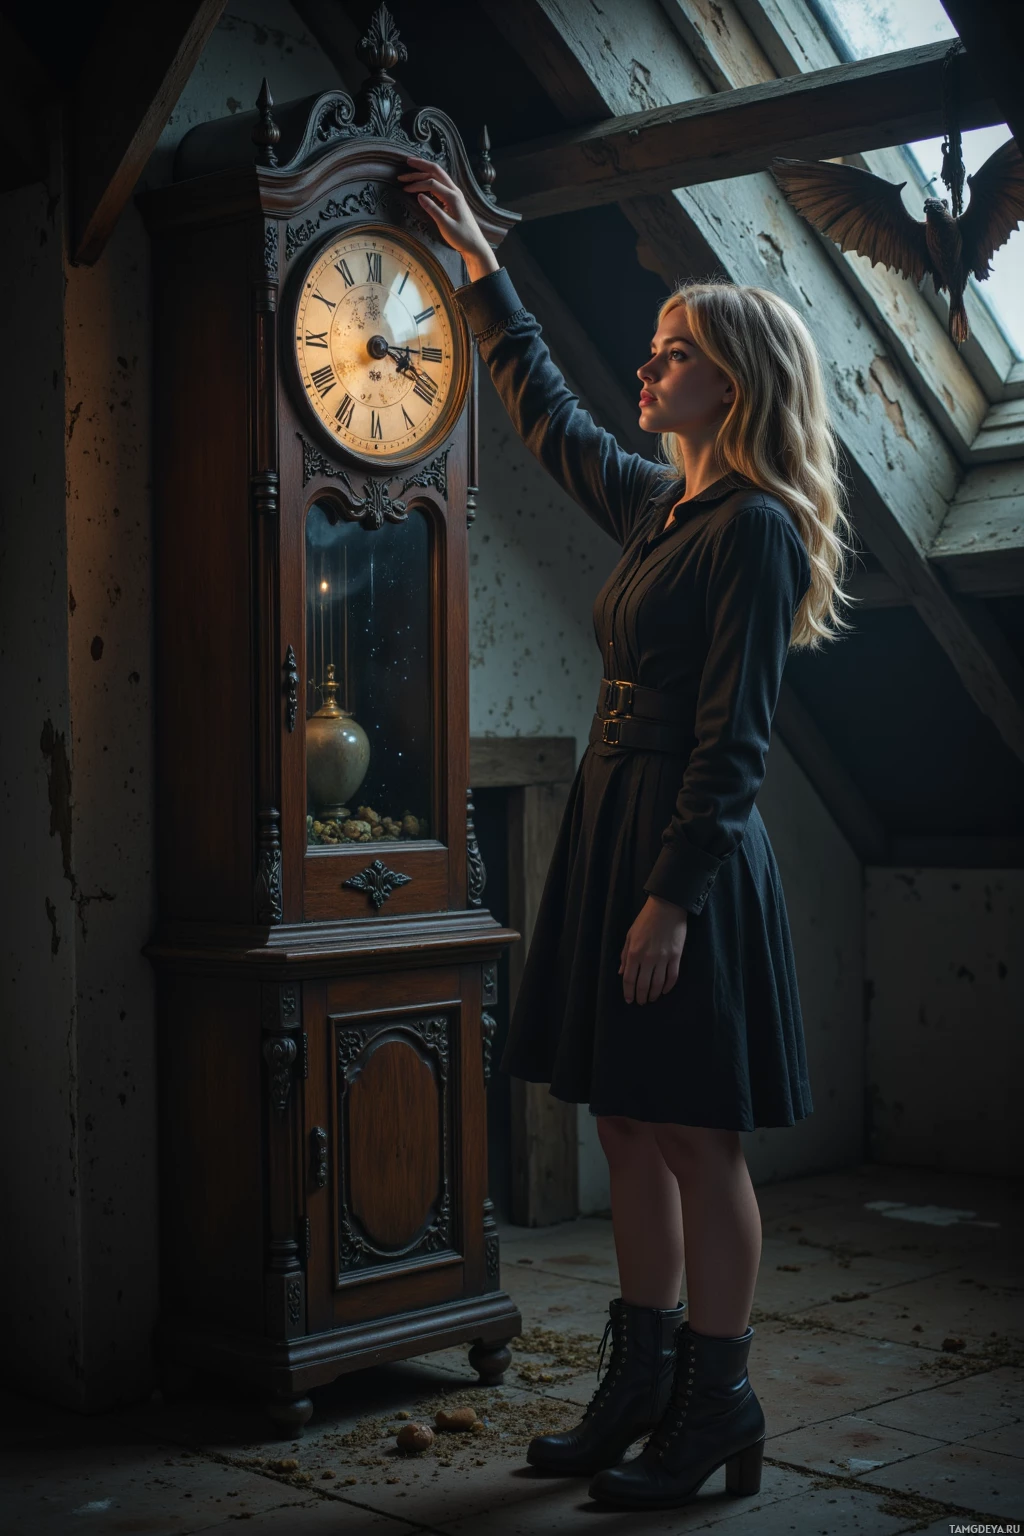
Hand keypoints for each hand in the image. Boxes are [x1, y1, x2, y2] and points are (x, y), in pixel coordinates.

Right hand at [398, 155, 498, 281]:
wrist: (475, 245)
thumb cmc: (462, 238)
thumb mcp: (446, 226)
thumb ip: (433, 209)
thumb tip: (419, 196)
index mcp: (453, 197)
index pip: (431, 183)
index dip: (416, 184)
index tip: (404, 189)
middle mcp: (455, 191)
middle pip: (436, 171)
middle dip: (420, 166)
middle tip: (406, 161)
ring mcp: (455, 194)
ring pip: (438, 176)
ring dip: (423, 172)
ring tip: (409, 171)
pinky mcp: (453, 199)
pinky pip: (440, 184)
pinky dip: (429, 180)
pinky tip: (421, 182)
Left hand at [619, 895, 688, 1005]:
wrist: (666, 907)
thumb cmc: (645, 920)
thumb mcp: (630, 935)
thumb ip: (625, 955)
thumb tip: (621, 972)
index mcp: (634, 953)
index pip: (629, 979)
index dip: (628, 992)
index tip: (629, 1000)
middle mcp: (648, 958)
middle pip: (643, 985)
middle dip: (641, 997)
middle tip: (641, 1002)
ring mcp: (663, 958)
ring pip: (658, 984)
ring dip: (653, 994)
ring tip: (651, 999)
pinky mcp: (676, 956)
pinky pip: (672, 976)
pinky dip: (668, 987)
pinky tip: (664, 991)